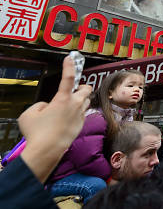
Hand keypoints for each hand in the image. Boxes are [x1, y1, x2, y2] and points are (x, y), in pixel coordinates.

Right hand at [19, 55, 92, 181]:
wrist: (47, 150)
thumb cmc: (37, 133)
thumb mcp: (30, 113)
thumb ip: (40, 105)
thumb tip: (48, 107)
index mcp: (62, 99)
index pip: (68, 77)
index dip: (69, 66)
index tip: (70, 58)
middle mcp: (74, 105)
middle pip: (85, 89)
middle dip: (81, 87)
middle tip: (73, 90)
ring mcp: (79, 115)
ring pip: (86, 102)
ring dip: (80, 100)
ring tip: (69, 105)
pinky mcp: (81, 125)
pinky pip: (82, 114)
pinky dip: (77, 113)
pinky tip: (66, 119)